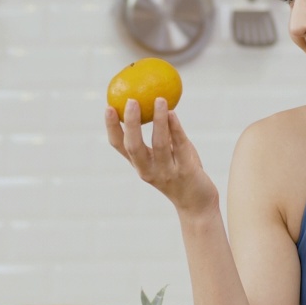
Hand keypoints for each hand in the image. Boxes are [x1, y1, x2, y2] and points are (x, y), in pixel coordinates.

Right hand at [105, 97, 217, 214]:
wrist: (197, 204)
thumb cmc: (179, 173)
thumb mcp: (164, 156)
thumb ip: (159, 136)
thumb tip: (153, 102)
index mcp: (139, 165)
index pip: (119, 146)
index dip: (112, 127)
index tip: (108, 107)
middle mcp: (149, 170)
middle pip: (134, 146)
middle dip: (131, 123)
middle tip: (131, 101)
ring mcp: (167, 172)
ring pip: (159, 144)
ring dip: (158, 120)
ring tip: (159, 99)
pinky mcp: (186, 172)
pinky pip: (180, 146)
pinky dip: (175, 129)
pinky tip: (173, 113)